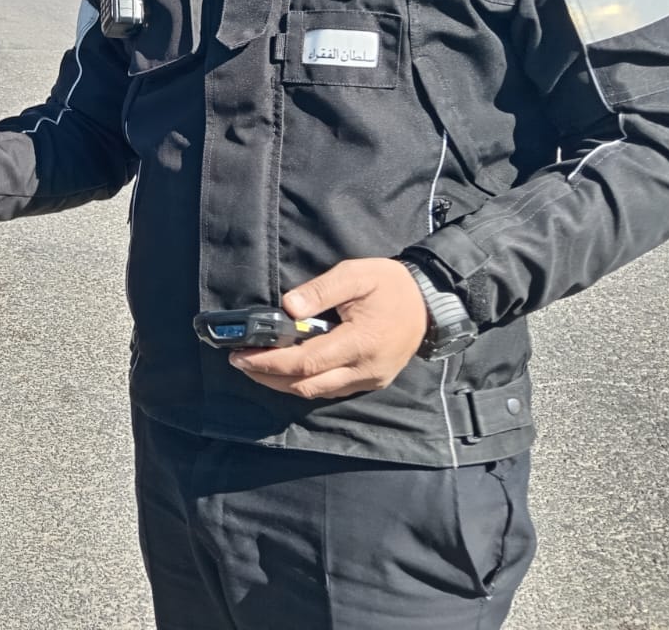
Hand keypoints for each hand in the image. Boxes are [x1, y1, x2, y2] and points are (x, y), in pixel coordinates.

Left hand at [229, 258, 428, 399]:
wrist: (429, 302)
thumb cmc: (391, 285)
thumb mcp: (355, 274)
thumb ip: (320, 290)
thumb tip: (287, 308)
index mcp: (360, 342)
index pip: (305, 362)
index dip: (269, 362)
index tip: (241, 355)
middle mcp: (365, 370)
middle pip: (306, 385)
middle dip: (268, 376)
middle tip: (238, 362)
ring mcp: (370, 379)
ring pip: (317, 393)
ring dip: (283, 383)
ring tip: (255, 366)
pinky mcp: (372, 381)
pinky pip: (331, 390)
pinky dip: (304, 384)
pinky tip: (286, 370)